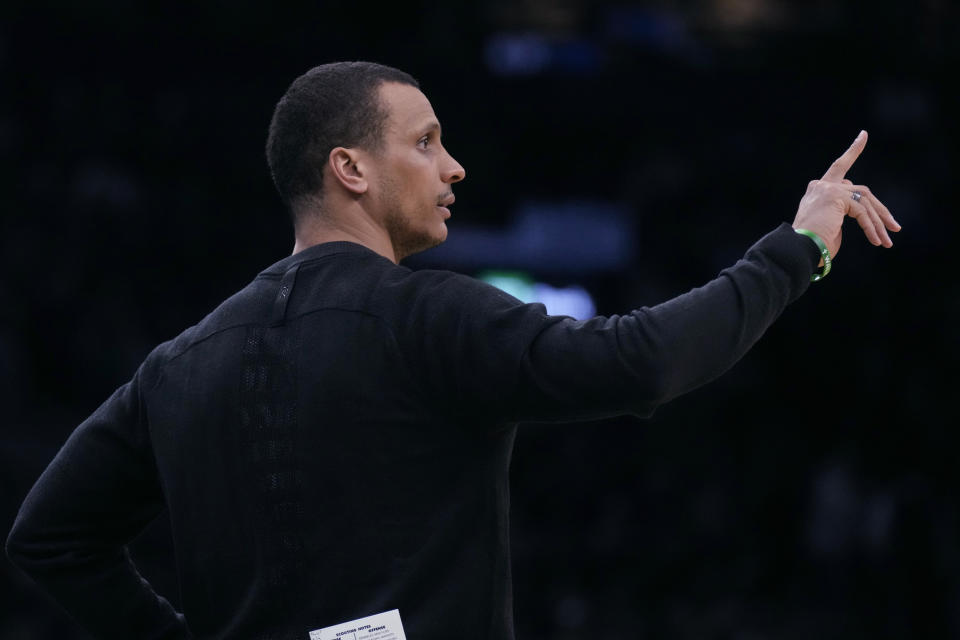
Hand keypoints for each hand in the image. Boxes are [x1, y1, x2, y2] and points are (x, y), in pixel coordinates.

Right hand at [792, 130, 900, 260]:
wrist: (799, 249)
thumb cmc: (813, 244)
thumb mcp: (831, 224)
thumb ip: (843, 211)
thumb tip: (862, 211)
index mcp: (817, 191)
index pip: (840, 167)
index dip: (853, 151)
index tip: (864, 135)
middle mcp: (821, 185)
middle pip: (861, 191)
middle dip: (879, 210)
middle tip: (894, 227)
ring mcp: (828, 189)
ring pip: (864, 201)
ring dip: (878, 222)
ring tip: (887, 241)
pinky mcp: (835, 196)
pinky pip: (861, 211)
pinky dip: (871, 227)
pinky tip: (875, 240)